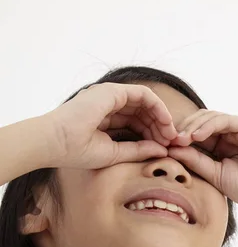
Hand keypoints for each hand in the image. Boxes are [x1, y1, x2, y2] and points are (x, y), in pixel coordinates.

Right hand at [46, 83, 175, 169]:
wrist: (55, 142)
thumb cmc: (76, 151)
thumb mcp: (114, 153)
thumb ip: (138, 150)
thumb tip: (162, 150)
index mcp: (105, 117)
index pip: (136, 122)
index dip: (153, 133)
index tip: (165, 147)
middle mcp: (108, 103)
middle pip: (143, 112)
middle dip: (161, 126)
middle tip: (173, 142)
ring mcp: (110, 95)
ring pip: (146, 103)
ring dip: (162, 118)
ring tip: (171, 135)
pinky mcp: (113, 92)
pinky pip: (143, 95)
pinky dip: (157, 107)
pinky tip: (166, 122)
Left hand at [167, 110, 237, 217]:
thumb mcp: (215, 175)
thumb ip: (196, 161)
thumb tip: (172, 150)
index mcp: (221, 146)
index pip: (195, 135)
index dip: (178, 138)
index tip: (161, 147)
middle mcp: (230, 134)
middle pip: (200, 122)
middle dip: (182, 129)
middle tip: (167, 140)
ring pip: (210, 117)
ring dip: (193, 126)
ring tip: (180, 138)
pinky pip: (225, 120)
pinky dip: (209, 125)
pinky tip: (196, 136)